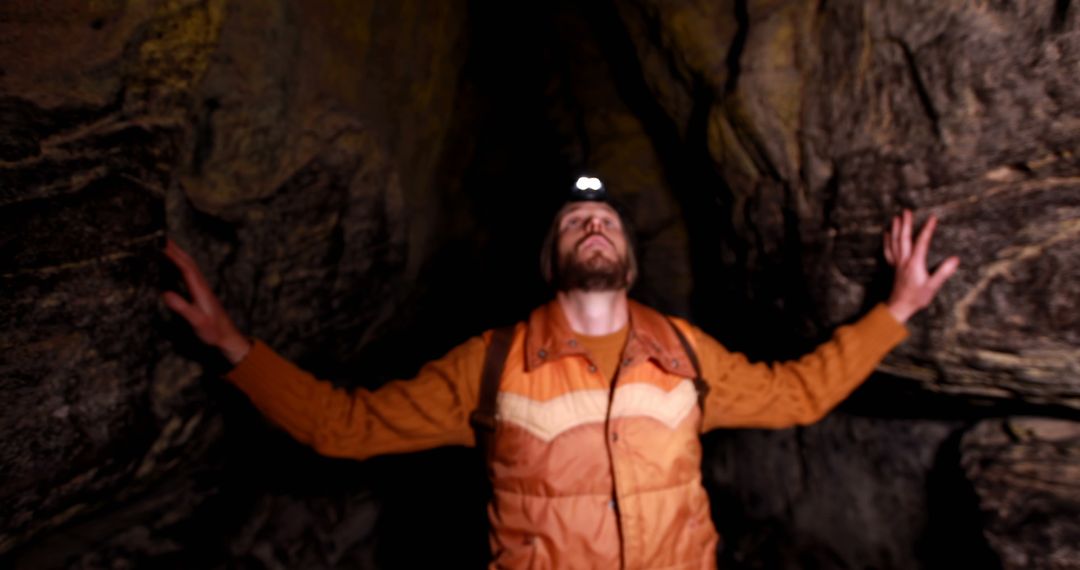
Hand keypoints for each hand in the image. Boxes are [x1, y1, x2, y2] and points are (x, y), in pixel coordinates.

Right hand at [162, 239, 250, 363]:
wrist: (227, 337)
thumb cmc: (214, 331)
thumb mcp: (198, 322)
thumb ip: (184, 308)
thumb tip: (165, 293)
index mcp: (201, 290)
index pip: (186, 267)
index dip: (173, 255)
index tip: (161, 244)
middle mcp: (202, 285)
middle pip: (188, 261)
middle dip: (174, 248)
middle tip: (159, 236)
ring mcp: (201, 288)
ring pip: (189, 265)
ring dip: (177, 253)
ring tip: (163, 244)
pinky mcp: (199, 293)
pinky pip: (187, 273)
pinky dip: (179, 264)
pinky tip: (172, 264)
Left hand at [882, 209, 959, 322]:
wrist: (899, 306)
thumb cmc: (917, 298)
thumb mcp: (933, 286)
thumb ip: (943, 272)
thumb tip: (955, 259)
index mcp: (915, 263)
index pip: (921, 242)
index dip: (927, 229)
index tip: (932, 217)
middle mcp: (904, 260)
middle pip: (904, 238)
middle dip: (906, 224)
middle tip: (906, 211)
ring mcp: (897, 263)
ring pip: (894, 242)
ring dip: (895, 229)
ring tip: (896, 217)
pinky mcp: (893, 267)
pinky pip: (888, 251)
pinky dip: (887, 241)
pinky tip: (886, 233)